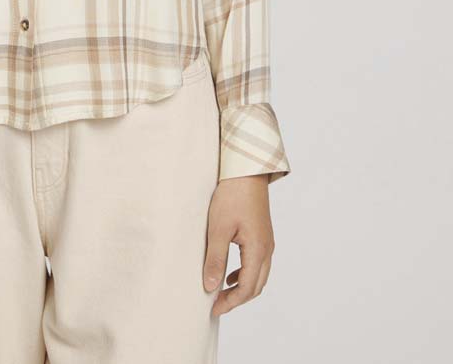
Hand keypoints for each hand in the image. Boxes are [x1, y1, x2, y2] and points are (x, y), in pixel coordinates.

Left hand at [203, 174, 275, 315]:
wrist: (245, 169)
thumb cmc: (232, 195)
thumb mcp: (218, 228)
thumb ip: (216, 259)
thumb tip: (211, 287)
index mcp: (258, 249)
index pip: (247, 288)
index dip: (230, 302)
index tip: (212, 309)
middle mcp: (267, 248)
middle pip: (256, 286)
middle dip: (237, 299)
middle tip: (216, 305)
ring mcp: (267, 241)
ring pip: (258, 275)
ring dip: (241, 287)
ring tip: (220, 292)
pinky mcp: (262, 233)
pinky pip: (257, 263)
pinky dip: (244, 273)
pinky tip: (229, 273)